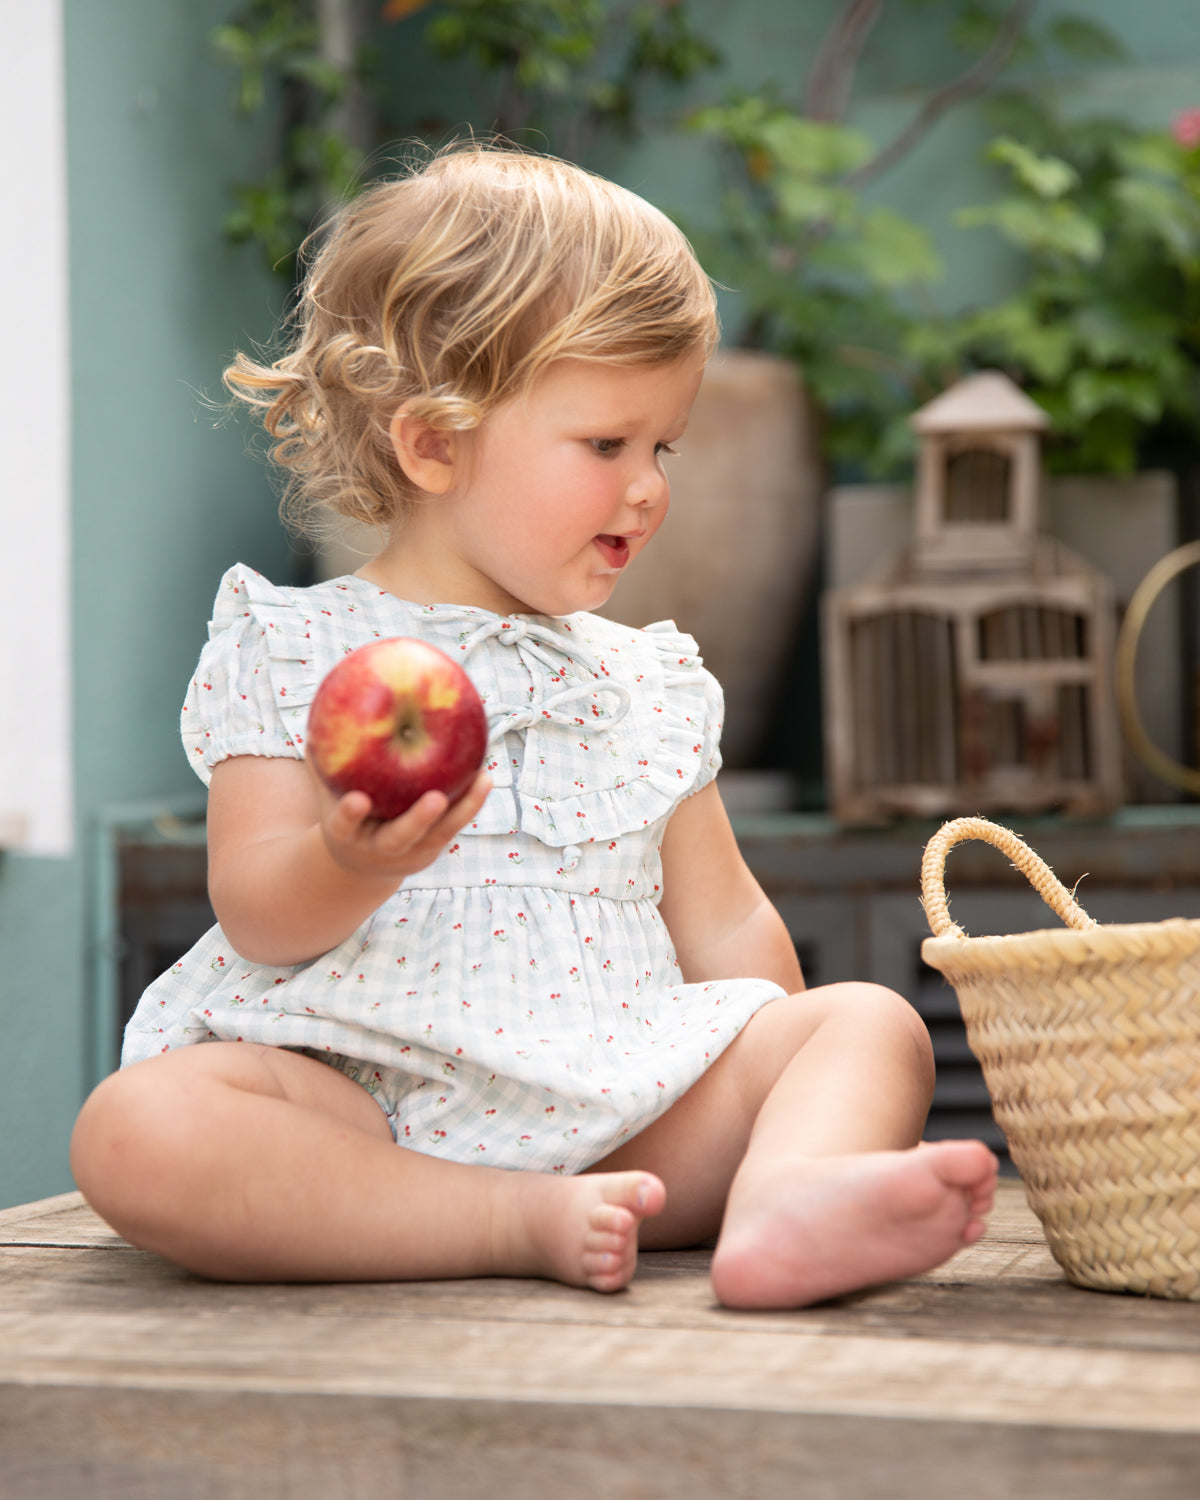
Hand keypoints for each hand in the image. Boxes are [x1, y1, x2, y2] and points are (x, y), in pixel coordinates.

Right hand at [314, 767, 492, 883]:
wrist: (361, 861)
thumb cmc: (345, 809)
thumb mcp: (329, 790)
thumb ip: (325, 758)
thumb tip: (319, 708)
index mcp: (347, 834)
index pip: (344, 826)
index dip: (350, 815)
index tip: (357, 799)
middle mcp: (379, 847)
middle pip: (399, 838)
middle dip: (418, 820)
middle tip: (436, 798)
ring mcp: (409, 851)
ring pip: (437, 834)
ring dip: (462, 810)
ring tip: (483, 780)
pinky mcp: (432, 849)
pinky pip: (454, 826)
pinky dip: (470, 803)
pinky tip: (485, 777)